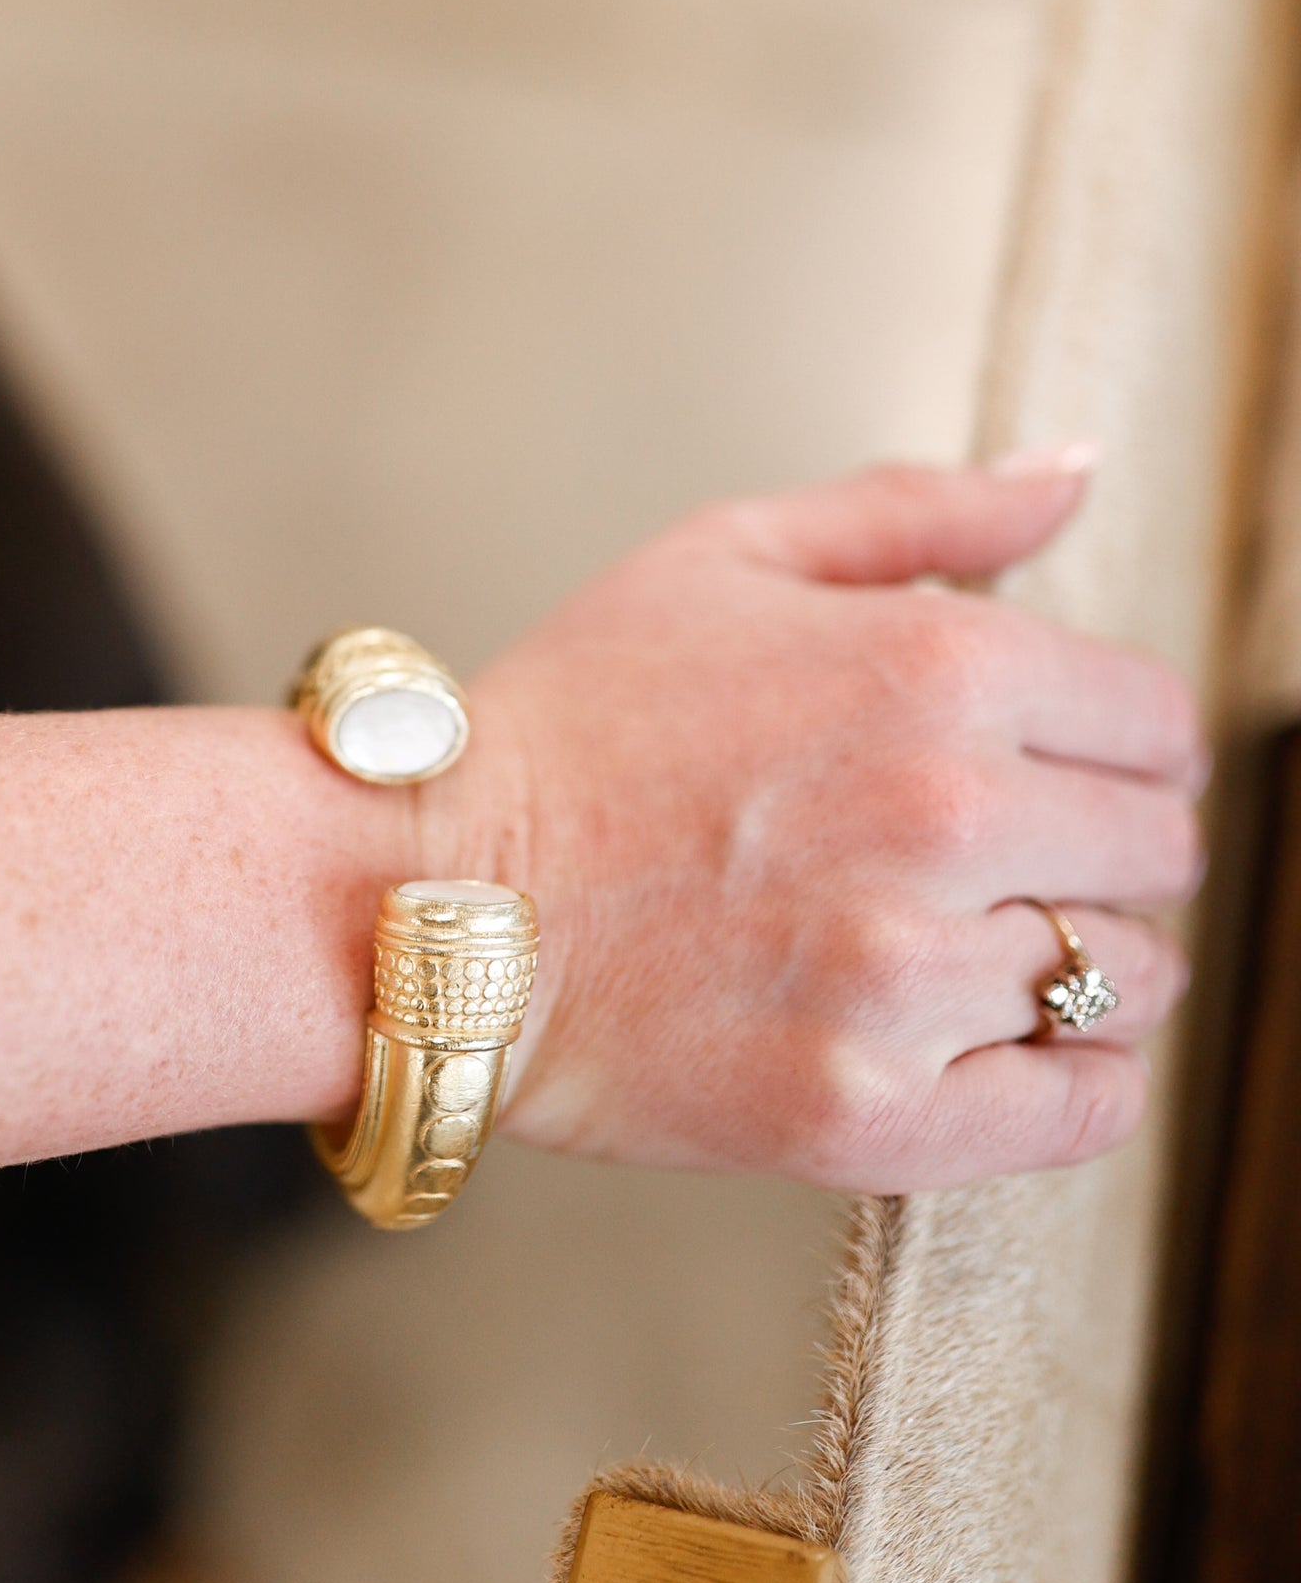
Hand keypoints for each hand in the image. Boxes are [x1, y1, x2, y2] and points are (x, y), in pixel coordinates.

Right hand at [428, 456, 1203, 1190]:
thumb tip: (1077, 470)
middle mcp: (946, 819)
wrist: (426, 894)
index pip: (1156, 723)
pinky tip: (993, 1039)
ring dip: (1076, 962)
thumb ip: (925, 512)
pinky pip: (1084, 1108)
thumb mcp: (730, 557)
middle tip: (992, 858)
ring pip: (1128, 980)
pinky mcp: (873, 1113)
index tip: (1053, 766)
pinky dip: (1073, 1077)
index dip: (1114, 742)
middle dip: (1094, 846)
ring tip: (970, 945)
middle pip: (1156, 851)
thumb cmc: (573, 720)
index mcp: (933, 668)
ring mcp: (909, 977)